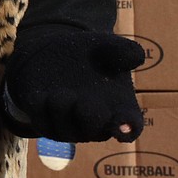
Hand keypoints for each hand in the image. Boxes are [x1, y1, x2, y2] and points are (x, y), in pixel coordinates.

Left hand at [3, 29, 144, 142]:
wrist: (54, 53)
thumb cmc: (90, 54)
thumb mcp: (106, 47)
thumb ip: (122, 51)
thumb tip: (138, 56)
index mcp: (119, 109)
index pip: (130, 127)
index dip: (127, 129)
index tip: (124, 128)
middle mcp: (95, 125)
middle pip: (94, 130)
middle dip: (88, 115)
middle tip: (84, 99)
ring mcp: (68, 128)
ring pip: (63, 130)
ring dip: (61, 107)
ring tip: (60, 91)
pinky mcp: (44, 123)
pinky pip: (39, 123)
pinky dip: (39, 108)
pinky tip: (41, 94)